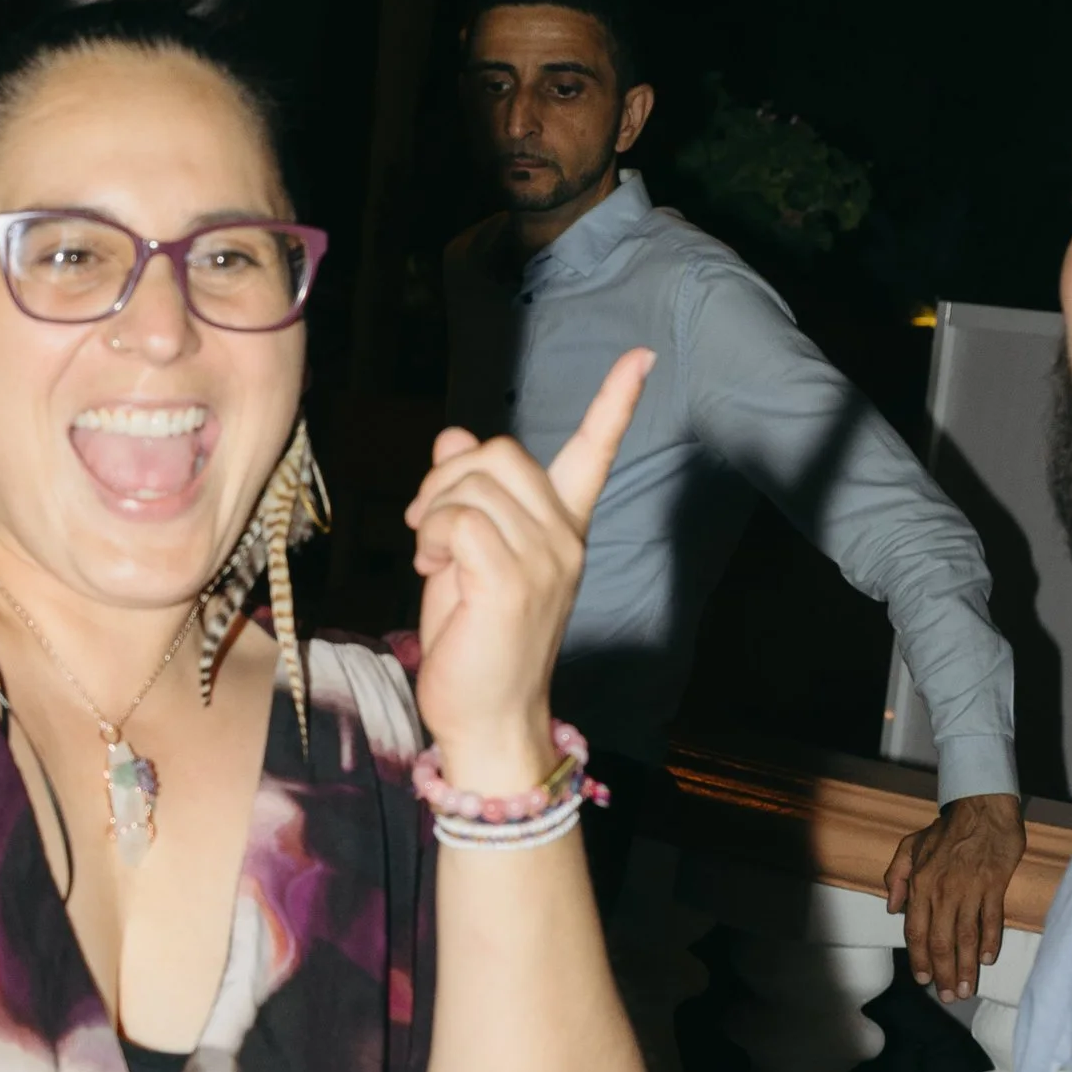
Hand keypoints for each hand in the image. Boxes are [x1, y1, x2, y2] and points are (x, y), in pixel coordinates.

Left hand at [406, 351, 653, 782]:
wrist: (486, 715)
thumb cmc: (475, 638)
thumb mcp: (466, 554)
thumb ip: (466, 496)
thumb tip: (453, 435)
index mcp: (564, 528)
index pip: (596, 452)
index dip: (617, 402)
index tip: (642, 357)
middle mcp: (565, 537)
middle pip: (501, 451)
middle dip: (448, 476)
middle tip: (428, 524)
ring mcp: (544, 557)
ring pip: (473, 482)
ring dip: (433, 512)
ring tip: (433, 556)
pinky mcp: (512, 579)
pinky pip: (459, 518)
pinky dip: (432, 536)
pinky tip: (433, 568)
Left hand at [886, 790, 1023, 1001]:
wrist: (982, 808)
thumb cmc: (946, 829)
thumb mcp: (910, 846)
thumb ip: (897, 876)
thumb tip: (892, 908)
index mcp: (921, 885)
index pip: (916, 931)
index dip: (918, 959)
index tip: (924, 980)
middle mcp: (943, 891)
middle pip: (940, 941)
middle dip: (944, 973)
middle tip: (950, 997)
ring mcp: (970, 889)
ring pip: (966, 936)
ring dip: (967, 966)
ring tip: (968, 989)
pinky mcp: (994, 885)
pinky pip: (991, 920)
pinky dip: (990, 941)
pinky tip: (988, 960)